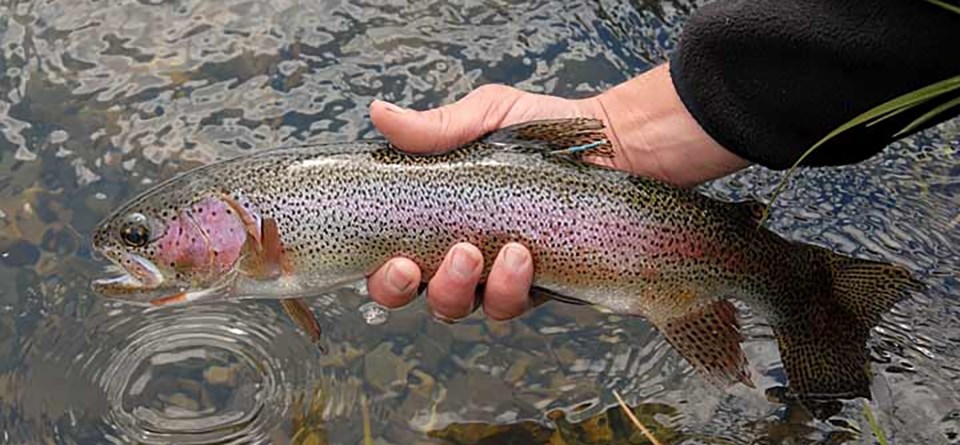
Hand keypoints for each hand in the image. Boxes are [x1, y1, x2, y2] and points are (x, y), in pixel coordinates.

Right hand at [365, 63, 749, 321]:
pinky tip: (523, 256)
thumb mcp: (487, 117)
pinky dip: (512, 288)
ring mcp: (499, 276)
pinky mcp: (538, 287)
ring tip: (487, 251)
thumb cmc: (542, 131)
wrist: (612, 144)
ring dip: (466, 288)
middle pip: (423, 297)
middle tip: (442, 258)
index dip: (384, 277)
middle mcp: (462, 255)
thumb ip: (436, 127)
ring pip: (466, 308)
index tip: (395, 260)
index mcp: (437, 220)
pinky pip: (514, 306)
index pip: (394, 263)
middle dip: (424, 288)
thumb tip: (380, 114)